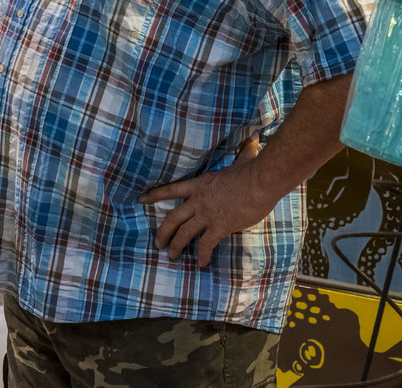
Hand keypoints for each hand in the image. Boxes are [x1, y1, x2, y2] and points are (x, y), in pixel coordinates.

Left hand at [141, 138, 273, 267]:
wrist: (260, 181)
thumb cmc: (252, 172)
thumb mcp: (243, 160)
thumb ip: (244, 152)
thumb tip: (254, 138)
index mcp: (200, 184)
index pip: (171, 189)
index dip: (155, 195)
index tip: (141, 199)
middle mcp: (198, 200)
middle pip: (172, 217)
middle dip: (163, 232)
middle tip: (158, 243)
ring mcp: (207, 213)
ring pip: (184, 233)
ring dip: (176, 246)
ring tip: (172, 256)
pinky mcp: (219, 225)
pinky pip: (206, 244)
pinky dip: (202, 255)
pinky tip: (201, 263)